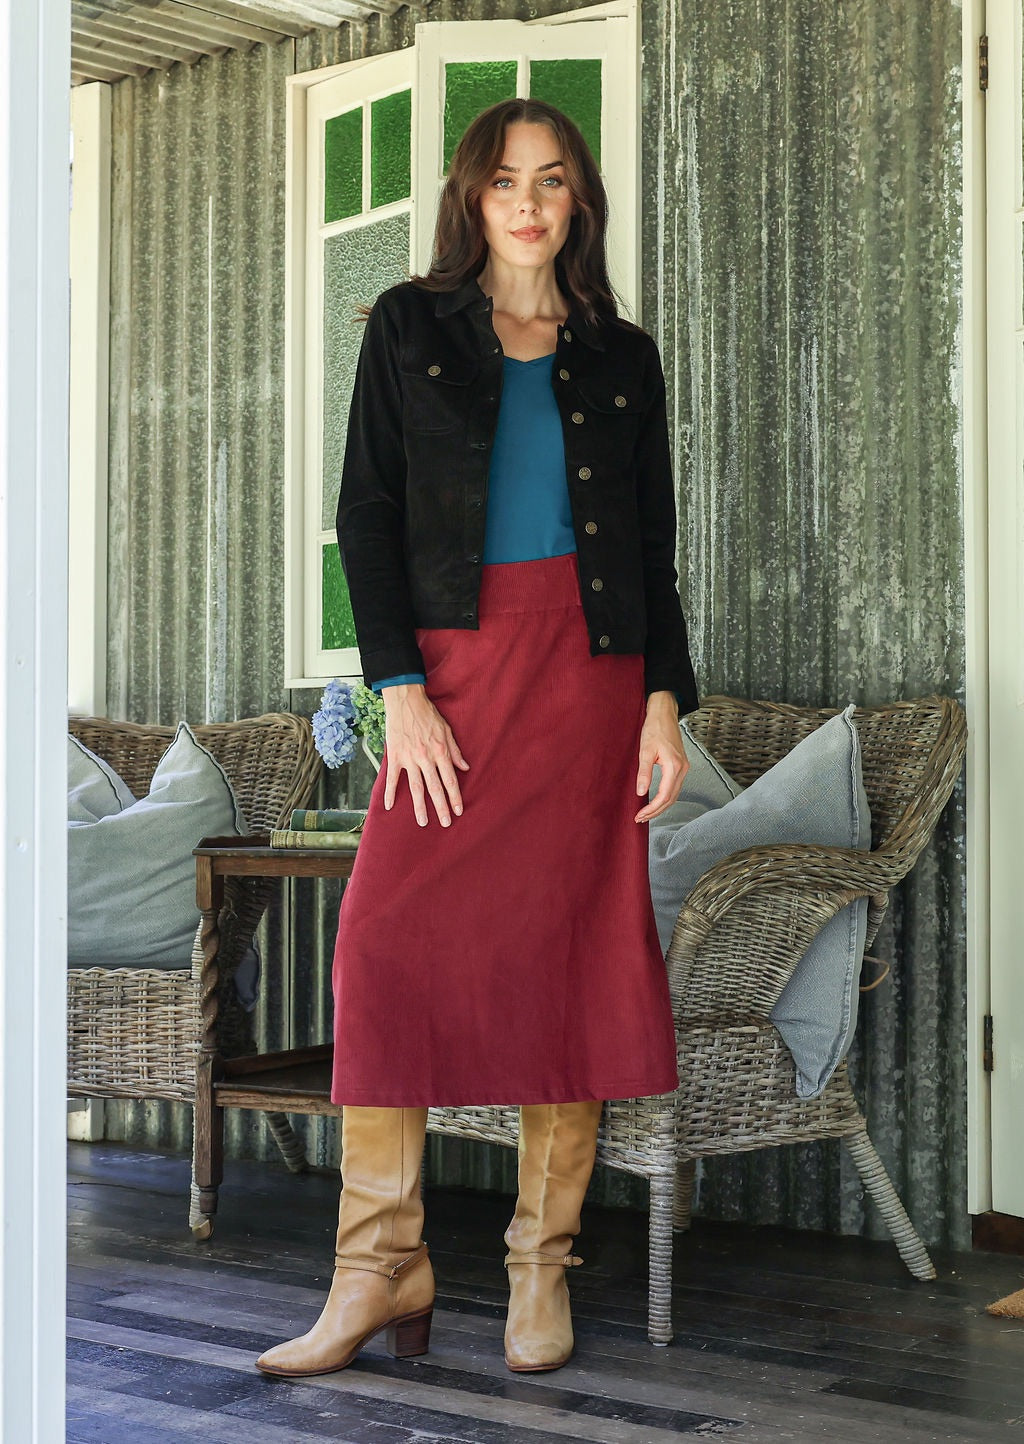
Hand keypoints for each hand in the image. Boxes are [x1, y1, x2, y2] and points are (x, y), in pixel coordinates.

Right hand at [380, 683, 469, 826]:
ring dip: (420, 806)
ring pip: (416, 788)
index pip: (450, 780)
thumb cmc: (428, 714)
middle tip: (445, 823)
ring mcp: (409, 759)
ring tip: (422, 822)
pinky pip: (393, 779)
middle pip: (435, 788)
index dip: (455, 797)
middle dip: (441, 807)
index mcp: (440, 752)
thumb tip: (465, 768)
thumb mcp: (447, 730)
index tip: (458, 810)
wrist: (405, 700)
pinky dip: (390, 793)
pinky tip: (390, 806)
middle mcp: (426, 758)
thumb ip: (455, 751)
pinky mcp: (395, 756)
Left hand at [634, 690, 688, 822]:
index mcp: (674, 766)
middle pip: (671, 799)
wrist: (664, 714)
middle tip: (640, 818)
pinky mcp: (681, 765)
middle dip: (656, 811)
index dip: (652, 808)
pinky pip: (675, 787)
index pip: (664, 795)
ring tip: (646, 813)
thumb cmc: (654, 728)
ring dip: (661, 806)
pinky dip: (665, 797)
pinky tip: (655, 800)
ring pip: (674, 794)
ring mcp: (684, 768)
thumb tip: (641, 792)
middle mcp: (682, 769)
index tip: (640, 815)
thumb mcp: (645, 750)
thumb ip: (644, 773)